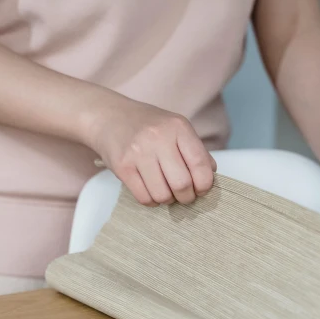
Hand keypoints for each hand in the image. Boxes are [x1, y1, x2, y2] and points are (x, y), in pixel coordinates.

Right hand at [85, 98, 216, 205]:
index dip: (204, 184)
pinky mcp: (122, 167)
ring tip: (166, 192)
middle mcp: (158, 138)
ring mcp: (138, 153)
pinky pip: (144, 197)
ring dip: (167, 200)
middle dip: (186, 197)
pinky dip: (151, 201)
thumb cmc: (147, 125)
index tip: (201, 189)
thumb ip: (195, 149)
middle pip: (182, 184)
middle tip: (184, 195)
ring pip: (162, 194)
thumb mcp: (175, 127)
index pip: (200, 164)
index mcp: (177, 127)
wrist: (109, 117)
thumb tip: (210, 175)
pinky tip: (151, 191)